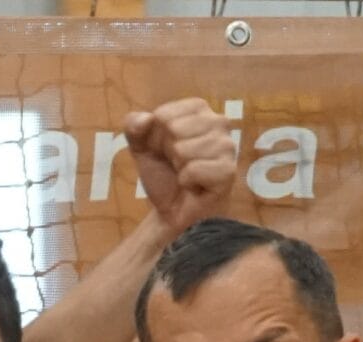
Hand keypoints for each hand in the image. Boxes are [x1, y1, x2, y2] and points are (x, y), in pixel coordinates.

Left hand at [126, 98, 237, 234]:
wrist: (172, 211)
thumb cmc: (163, 174)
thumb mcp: (141, 147)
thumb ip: (133, 127)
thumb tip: (145, 118)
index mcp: (198, 109)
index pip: (164, 114)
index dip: (155, 137)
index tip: (164, 150)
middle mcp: (218, 121)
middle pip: (174, 130)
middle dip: (167, 152)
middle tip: (177, 164)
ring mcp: (227, 145)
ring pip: (184, 150)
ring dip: (178, 167)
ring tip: (186, 173)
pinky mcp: (228, 169)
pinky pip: (193, 170)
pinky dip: (186, 180)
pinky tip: (194, 185)